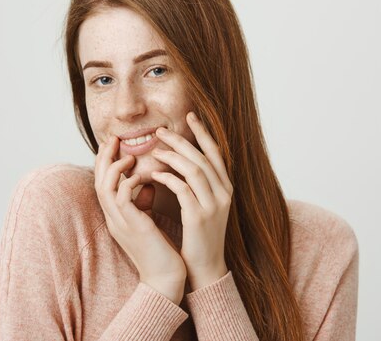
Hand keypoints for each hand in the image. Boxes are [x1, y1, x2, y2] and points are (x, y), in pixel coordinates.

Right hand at [95, 135, 186, 303]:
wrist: (165, 279)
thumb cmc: (160, 251)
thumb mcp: (148, 222)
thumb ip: (143, 203)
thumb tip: (149, 184)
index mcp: (116, 216)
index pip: (103, 183)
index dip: (106, 162)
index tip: (114, 144)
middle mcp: (113, 218)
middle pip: (97, 181)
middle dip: (103, 158)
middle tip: (112, 139)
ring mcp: (120, 223)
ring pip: (104, 187)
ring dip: (114, 168)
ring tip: (128, 156)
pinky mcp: (132, 227)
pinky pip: (122, 198)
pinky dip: (129, 182)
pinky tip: (141, 175)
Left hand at [150, 111, 232, 290]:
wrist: (205, 266)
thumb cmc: (199, 234)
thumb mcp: (204, 204)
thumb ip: (197, 183)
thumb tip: (180, 159)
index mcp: (226, 187)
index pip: (216, 152)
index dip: (204, 132)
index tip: (190, 115)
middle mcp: (224, 193)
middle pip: (202, 157)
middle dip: (181, 140)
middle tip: (160, 131)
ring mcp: (213, 205)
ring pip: (194, 169)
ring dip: (172, 157)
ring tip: (154, 150)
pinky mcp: (199, 217)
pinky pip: (182, 189)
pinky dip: (168, 178)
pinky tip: (154, 173)